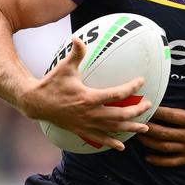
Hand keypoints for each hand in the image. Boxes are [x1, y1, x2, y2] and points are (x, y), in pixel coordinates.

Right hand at [19, 37, 151, 150]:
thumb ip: (75, 53)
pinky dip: (112, 142)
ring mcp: (85, 124)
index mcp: (88, 98)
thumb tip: (77, 38)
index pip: (116, 94)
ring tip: (145, 127)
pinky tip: (122, 146)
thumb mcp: (64, 67)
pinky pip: (99, 139)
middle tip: (149, 105)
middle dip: (136, 111)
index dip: (131, 88)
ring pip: (113, 129)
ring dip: (130, 128)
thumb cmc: (52, 83)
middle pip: (119, 115)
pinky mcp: (81, 130)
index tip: (142, 81)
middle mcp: (89, 114)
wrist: (35, 103)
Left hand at [138, 77, 184, 166]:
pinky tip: (149, 158)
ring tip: (138, 137)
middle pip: (163, 133)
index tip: (146, 106)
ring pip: (165, 147)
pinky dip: (159, 161)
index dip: (156, 112)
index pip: (171, 116)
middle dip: (147, 128)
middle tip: (135, 123)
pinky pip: (173, 161)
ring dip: (150, 143)